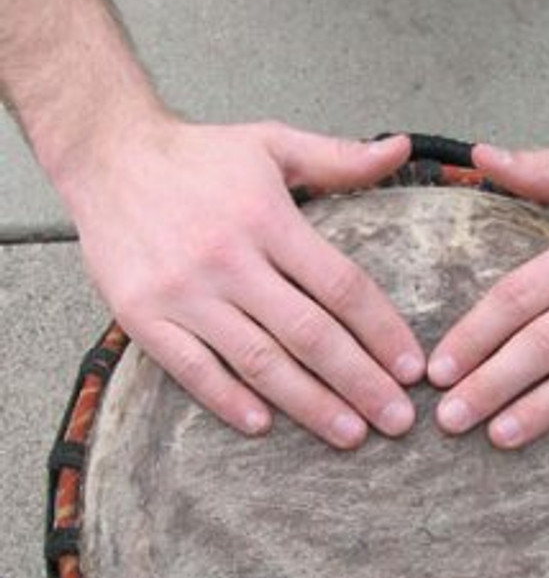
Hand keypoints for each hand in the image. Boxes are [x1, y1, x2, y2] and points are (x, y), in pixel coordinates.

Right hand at [61, 115, 424, 446]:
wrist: (107, 154)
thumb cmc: (197, 156)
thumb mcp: (272, 143)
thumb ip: (338, 157)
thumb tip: (400, 149)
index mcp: (267, 218)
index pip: (340, 285)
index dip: (381, 331)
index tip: (412, 368)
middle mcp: (228, 258)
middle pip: (308, 333)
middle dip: (359, 381)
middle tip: (397, 420)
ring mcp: (183, 291)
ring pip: (257, 360)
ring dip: (308, 404)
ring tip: (350, 433)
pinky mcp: (143, 315)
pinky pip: (191, 368)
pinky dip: (227, 400)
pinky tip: (263, 426)